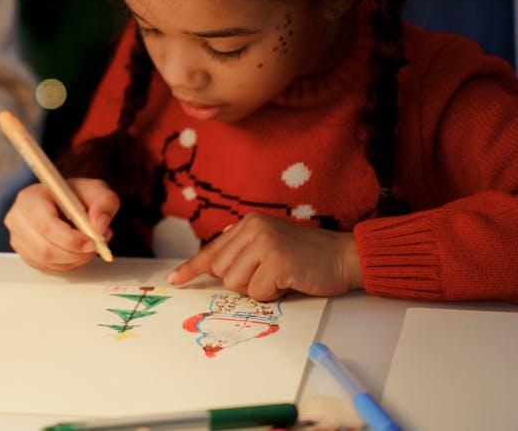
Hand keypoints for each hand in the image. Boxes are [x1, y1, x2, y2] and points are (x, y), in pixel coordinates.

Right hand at [4, 179, 117, 272]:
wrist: (65, 202)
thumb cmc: (76, 195)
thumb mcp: (97, 190)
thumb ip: (103, 203)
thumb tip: (99, 226)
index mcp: (30, 198)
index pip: (46, 225)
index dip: (71, 239)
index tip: (92, 242)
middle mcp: (18, 219)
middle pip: (45, 249)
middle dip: (75, 254)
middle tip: (95, 247)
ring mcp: (18, 239)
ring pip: (47, 262)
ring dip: (74, 260)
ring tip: (89, 247)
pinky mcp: (25, 254)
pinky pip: (47, 268)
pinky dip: (67, 264)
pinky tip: (77, 251)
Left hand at [167, 212, 362, 299]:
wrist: (344, 255)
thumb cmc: (308, 255)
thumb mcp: (271, 243)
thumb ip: (245, 248)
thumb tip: (217, 261)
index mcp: (249, 224)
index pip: (213, 251)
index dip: (192, 268)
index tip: (173, 281)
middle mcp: (253, 229)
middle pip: (222, 272)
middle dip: (242, 282)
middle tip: (269, 275)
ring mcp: (265, 244)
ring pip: (237, 285)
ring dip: (258, 289)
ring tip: (280, 276)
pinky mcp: (277, 262)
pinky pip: (257, 293)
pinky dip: (272, 295)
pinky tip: (289, 281)